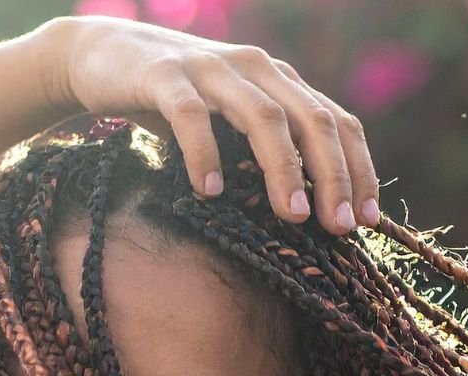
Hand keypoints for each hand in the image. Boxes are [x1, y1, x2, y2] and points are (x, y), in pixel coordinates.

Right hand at [42, 15, 380, 235]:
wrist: (100, 55)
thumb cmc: (173, 102)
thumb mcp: (228, 122)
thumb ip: (264, 152)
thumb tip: (307, 215)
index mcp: (279, 81)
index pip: (336, 122)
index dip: (358, 169)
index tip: (367, 220)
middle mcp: (255, 68)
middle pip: (311, 120)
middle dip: (333, 175)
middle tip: (340, 227)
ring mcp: (211, 68)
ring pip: (263, 116)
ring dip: (283, 168)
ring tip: (293, 216)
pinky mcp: (163, 75)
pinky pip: (191, 116)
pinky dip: (205, 153)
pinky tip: (210, 193)